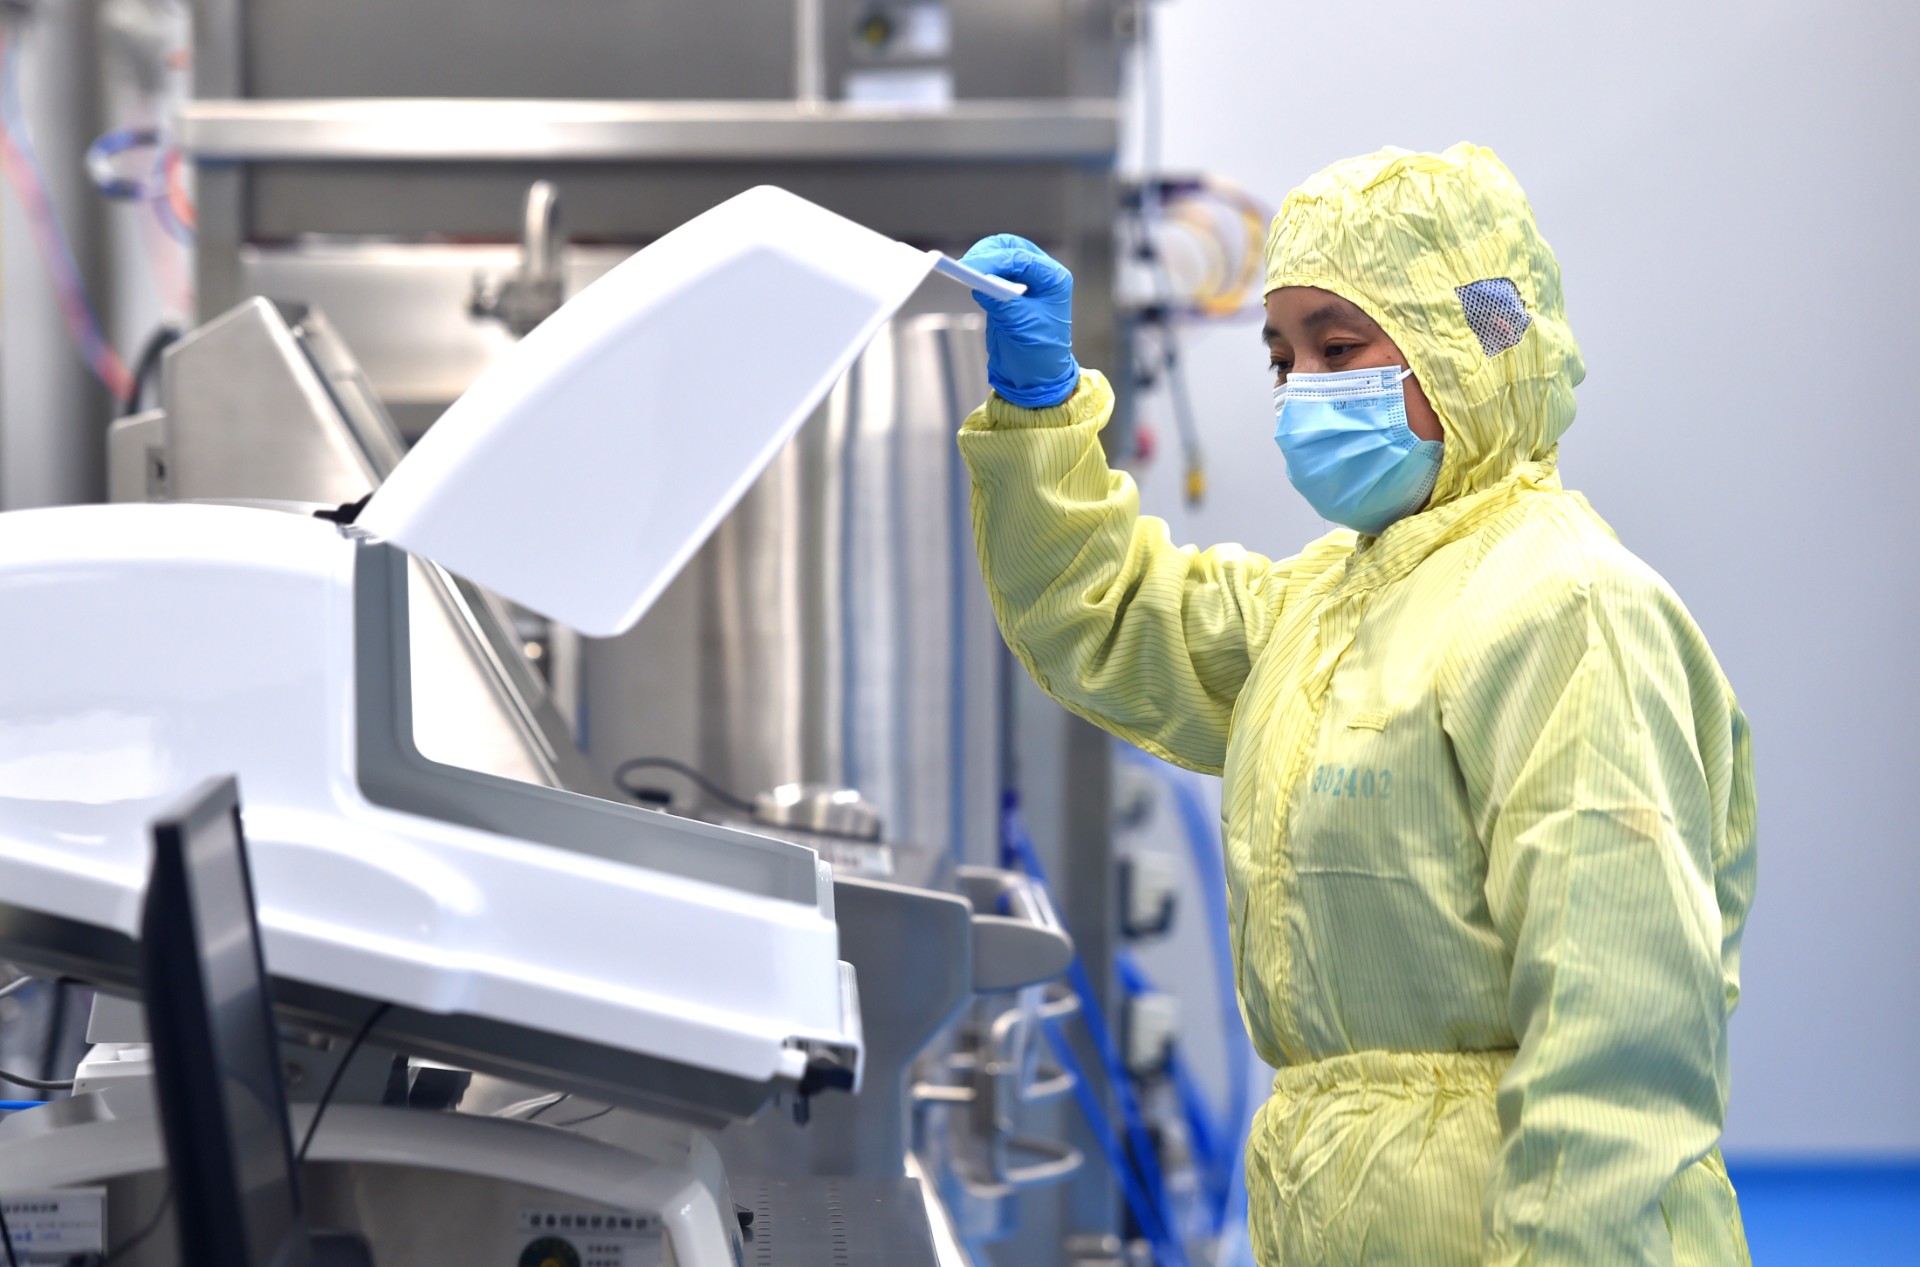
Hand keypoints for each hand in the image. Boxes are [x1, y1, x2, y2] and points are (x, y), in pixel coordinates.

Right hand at [958, 234, 1079, 407]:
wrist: (1035, 376)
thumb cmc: (1039, 354)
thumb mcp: (1022, 328)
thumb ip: (1004, 305)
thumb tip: (980, 284)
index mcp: (1054, 279)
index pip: (1022, 259)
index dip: (995, 260)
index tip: (971, 268)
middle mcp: (1041, 274)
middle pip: (1010, 248)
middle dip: (987, 254)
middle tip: (965, 266)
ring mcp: (1024, 279)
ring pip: (999, 255)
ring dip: (982, 260)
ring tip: (965, 272)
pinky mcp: (1007, 288)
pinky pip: (991, 271)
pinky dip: (979, 272)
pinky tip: (970, 279)